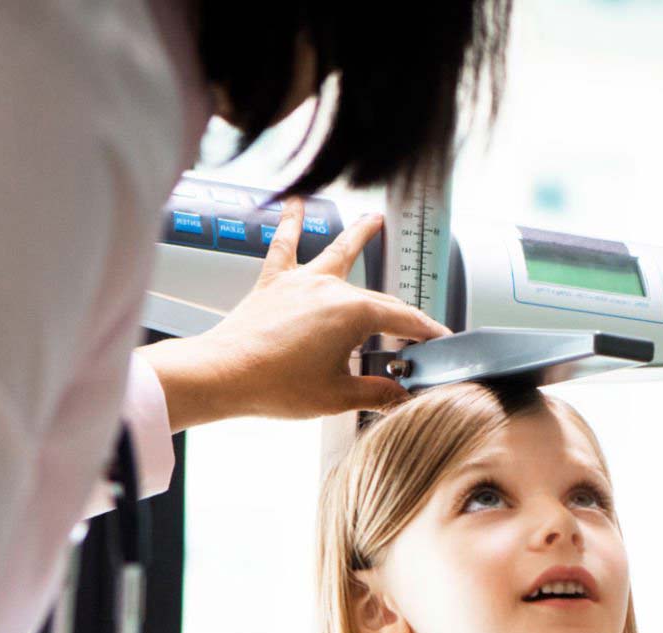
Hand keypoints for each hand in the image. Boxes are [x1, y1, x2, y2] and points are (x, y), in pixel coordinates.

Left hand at [141, 199, 450, 430]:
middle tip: (416, 328)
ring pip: (337, 251)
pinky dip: (291, 225)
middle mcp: (329, 288)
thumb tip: (400, 396)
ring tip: (374, 219)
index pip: (404, 320)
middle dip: (401, 313)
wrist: (222, 375)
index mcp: (352, 313)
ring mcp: (300, 282)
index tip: (441, 340)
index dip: (427, 332)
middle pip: (377, 297)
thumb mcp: (337, 397)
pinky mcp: (273, 284)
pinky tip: (296, 205)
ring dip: (358, 234)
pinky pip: (285, 247)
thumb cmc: (273, 385)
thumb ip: (376, 393)